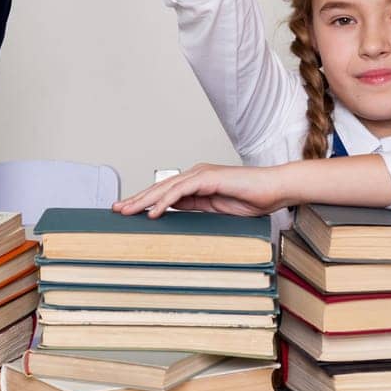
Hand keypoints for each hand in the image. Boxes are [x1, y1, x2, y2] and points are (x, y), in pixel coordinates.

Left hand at [113, 163, 289, 218]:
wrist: (274, 189)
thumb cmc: (252, 199)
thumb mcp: (217, 209)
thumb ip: (197, 208)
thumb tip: (176, 215)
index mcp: (196, 182)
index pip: (164, 193)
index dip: (144, 201)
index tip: (127, 211)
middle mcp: (196, 175)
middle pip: (160, 188)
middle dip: (136, 199)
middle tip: (116, 209)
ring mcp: (202, 174)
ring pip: (166, 188)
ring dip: (144, 201)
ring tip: (127, 211)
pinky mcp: (210, 178)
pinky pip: (182, 191)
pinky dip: (166, 202)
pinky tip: (153, 212)